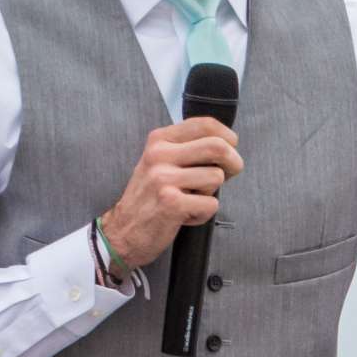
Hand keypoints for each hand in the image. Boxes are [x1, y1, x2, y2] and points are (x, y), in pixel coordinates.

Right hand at [100, 118, 244, 270]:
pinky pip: (211, 204)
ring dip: (211, 193)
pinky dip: (203, 214)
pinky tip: (185, 216)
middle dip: (233, 163)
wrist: (123, 231)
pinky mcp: (171, 203)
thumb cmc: (150, 197)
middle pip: (218, 147)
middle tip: (229, 175)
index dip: (228, 137)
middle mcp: (159, 155)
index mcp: (159, 140)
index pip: (205, 124)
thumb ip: (187, 148)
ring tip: (190, 200)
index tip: (231, 148)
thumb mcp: (161, 162)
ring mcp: (163, 178)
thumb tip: (227, 143)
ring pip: (216, 177)